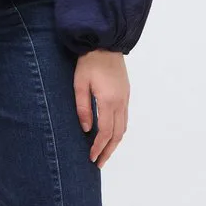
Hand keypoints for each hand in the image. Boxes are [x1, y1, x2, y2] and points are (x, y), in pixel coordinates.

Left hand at [74, 49, 129, 169]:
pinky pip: (125, 117)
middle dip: (109, 150)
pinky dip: (119, 130)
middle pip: (118, 134)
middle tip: (99, 163)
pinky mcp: (126, 93)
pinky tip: (111, 133)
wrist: (105, 42)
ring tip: (105, 152)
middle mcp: (121, 102)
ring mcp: (125, 97)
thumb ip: (83, 107)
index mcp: (109, 101)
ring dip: (115, 142)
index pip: (106, 132)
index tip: (92, 157)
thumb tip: (87, 129)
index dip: (99, 147)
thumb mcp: (79, 83)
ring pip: (124, 127)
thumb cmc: (89, 62)